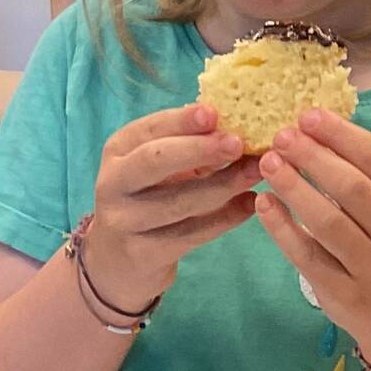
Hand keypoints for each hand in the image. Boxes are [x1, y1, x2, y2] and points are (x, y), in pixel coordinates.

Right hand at [82, 104, 260, 309]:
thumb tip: (237, 126)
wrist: (118, 258)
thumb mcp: (159, 165)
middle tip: (238, 143)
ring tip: (255, 172)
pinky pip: (190, 234)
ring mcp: (124, 221)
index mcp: (119, 150)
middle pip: (154, 162)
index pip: (149, 129)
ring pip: (178, 202)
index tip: (214, 113)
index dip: (181, 121)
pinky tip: (250, 205)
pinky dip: (224, 218)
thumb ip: (190, 145)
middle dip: (198, 149)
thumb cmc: (149, 196)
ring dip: (223, 185)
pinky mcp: (142, 254)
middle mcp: (114, 183)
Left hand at [255, 110, 370, 362]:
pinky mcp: (343, 292)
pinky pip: (307, 255)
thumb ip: (365, 175)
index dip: (340, 134)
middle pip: (352, 187)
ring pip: (328, 221)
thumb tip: (314, 131)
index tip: (307, 115)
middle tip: (281, 136)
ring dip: (294, 187)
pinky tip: (263, 204)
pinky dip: (282, 228)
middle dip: (313, 156)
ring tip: (268, 163)